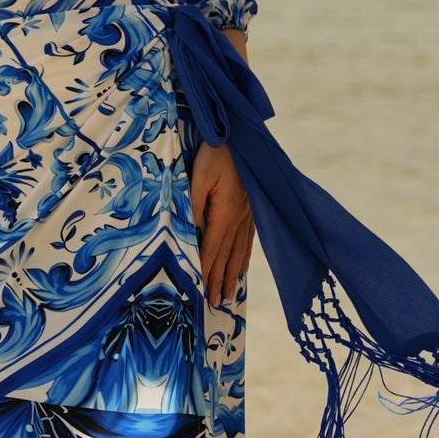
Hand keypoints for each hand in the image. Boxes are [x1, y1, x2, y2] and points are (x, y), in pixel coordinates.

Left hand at [189, 141, 252, 310]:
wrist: (240, 135)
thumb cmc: (215, 153)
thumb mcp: (198, 176)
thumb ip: (193, 205)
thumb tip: (186, 233)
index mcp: (224, 211)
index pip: (211, 248)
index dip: (205, 271)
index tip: (201, 291)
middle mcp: (239, 216)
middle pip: (226, 254)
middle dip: (219, 279)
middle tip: (215, 302)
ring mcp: (248, 213)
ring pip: (240, 249)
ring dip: (233, 273)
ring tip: (229, 292)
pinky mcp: (252, 207)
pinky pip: (249, 237)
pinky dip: (246, 255)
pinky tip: (243, 266)